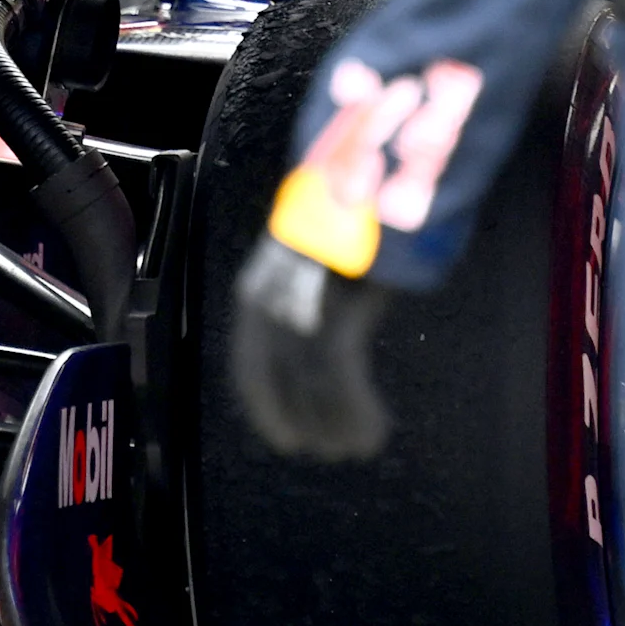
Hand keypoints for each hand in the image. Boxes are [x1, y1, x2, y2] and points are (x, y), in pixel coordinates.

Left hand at [232, 235, 391, 461]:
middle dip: (306, 421)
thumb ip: (306, 305)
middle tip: (332, 451)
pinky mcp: (337, 306)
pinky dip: (356, 412)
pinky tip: (373, 432)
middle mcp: (271, 300)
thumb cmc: (349, 222)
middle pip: (282, 381)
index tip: (287, 439)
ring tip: (358, 447)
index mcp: (259, 291)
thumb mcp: (315, 263)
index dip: (267, 408)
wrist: (374, 174)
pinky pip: (340, 377)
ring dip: (337, 424)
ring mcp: (303, 303)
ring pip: (312, 386)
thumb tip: (314, 355)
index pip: (250, 366)